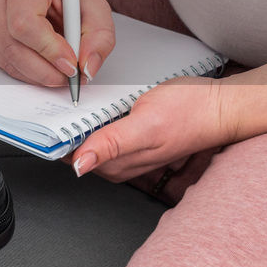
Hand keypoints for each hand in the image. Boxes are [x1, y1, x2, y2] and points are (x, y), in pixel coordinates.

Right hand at [0, 0, 116, 85]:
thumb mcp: (95, 7)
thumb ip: (99, 37)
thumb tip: (87, 68)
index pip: (24, 23)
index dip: (48, 50)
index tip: (71, 65)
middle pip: (11, 45)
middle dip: (44, 70)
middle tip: (68, 77)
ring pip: (4, 57)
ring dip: (34, 73)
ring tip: (58, 71)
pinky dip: (23, 70)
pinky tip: (40, 64)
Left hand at [69, 76, 237, 181]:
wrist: (220, 107)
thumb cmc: (190, 112)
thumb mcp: (145, 123)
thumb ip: (111, 144)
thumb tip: (79, 165)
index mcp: (116, 164)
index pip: (69, 156)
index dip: (55, 137)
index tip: (45, 117)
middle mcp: (119, 163)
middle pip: (75, 148)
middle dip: (63, 128)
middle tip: (58, 103)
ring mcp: (127, 153)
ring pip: (89, 140)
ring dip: (79, 122)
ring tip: (77, 101)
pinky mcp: (135, 141)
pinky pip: (104, 132)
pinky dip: (96, 119)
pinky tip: (101, 106)